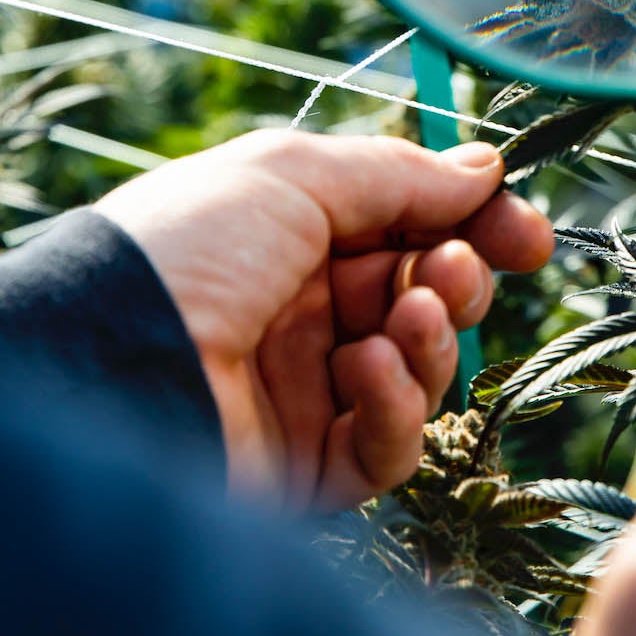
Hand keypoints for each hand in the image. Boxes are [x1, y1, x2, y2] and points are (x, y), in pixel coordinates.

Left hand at [94, 130, 552, 510]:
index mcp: (291, 236)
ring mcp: (305, 393)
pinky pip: (387, 445)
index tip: (526, 233)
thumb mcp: (292, 175)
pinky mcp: (306, 466)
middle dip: (455, 280)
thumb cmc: (186, 248)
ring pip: (418, 372)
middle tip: (447, 271)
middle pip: (423, 297)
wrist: (109, 356)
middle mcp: (301, 312)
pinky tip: (364, 372)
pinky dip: (395, 406)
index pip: (408, 229)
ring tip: (402, 320)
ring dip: (429, 339)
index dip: (473, 229)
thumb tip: (483, 169)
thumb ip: (397, 175)